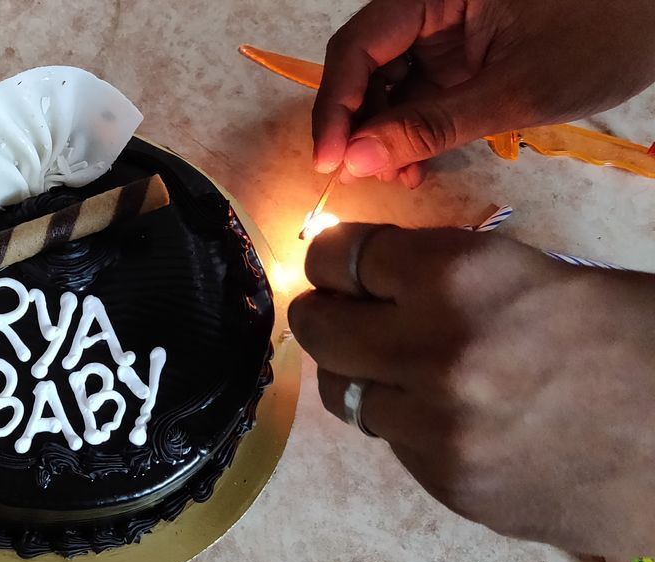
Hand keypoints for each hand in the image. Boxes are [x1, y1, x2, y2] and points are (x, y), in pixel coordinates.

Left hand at [289, 223, 654, 554]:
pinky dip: (410, 424)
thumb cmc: (630, 339)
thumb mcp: (535, 275)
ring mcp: (436, 429)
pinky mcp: (448, 484)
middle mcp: (434, 352)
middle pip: (318, 327)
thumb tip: (368, 275)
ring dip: (369, 375)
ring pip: (347, 393)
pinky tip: (459, 416)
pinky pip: (393, 443)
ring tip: (414, 370)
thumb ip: (443, 274)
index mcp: (462, 277)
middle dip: (327, 313)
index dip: (337, 257)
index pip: (342, 255)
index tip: (342, 264)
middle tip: (345, 312)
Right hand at [312, 0, 654, 186]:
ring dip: (382, 133)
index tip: (330, 160)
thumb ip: (431, 127)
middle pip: (365, 64)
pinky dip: (411, 130)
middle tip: (360, 176)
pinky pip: (417, 92)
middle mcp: (428, 6)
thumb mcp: (515, 91)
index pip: (358, 47)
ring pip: (387, 83)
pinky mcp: (461, 54)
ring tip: (396, 176)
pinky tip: (414, 163)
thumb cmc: (601, 39)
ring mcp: (444, 30)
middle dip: (357, 124)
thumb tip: (357, 161)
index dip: (336, 106)